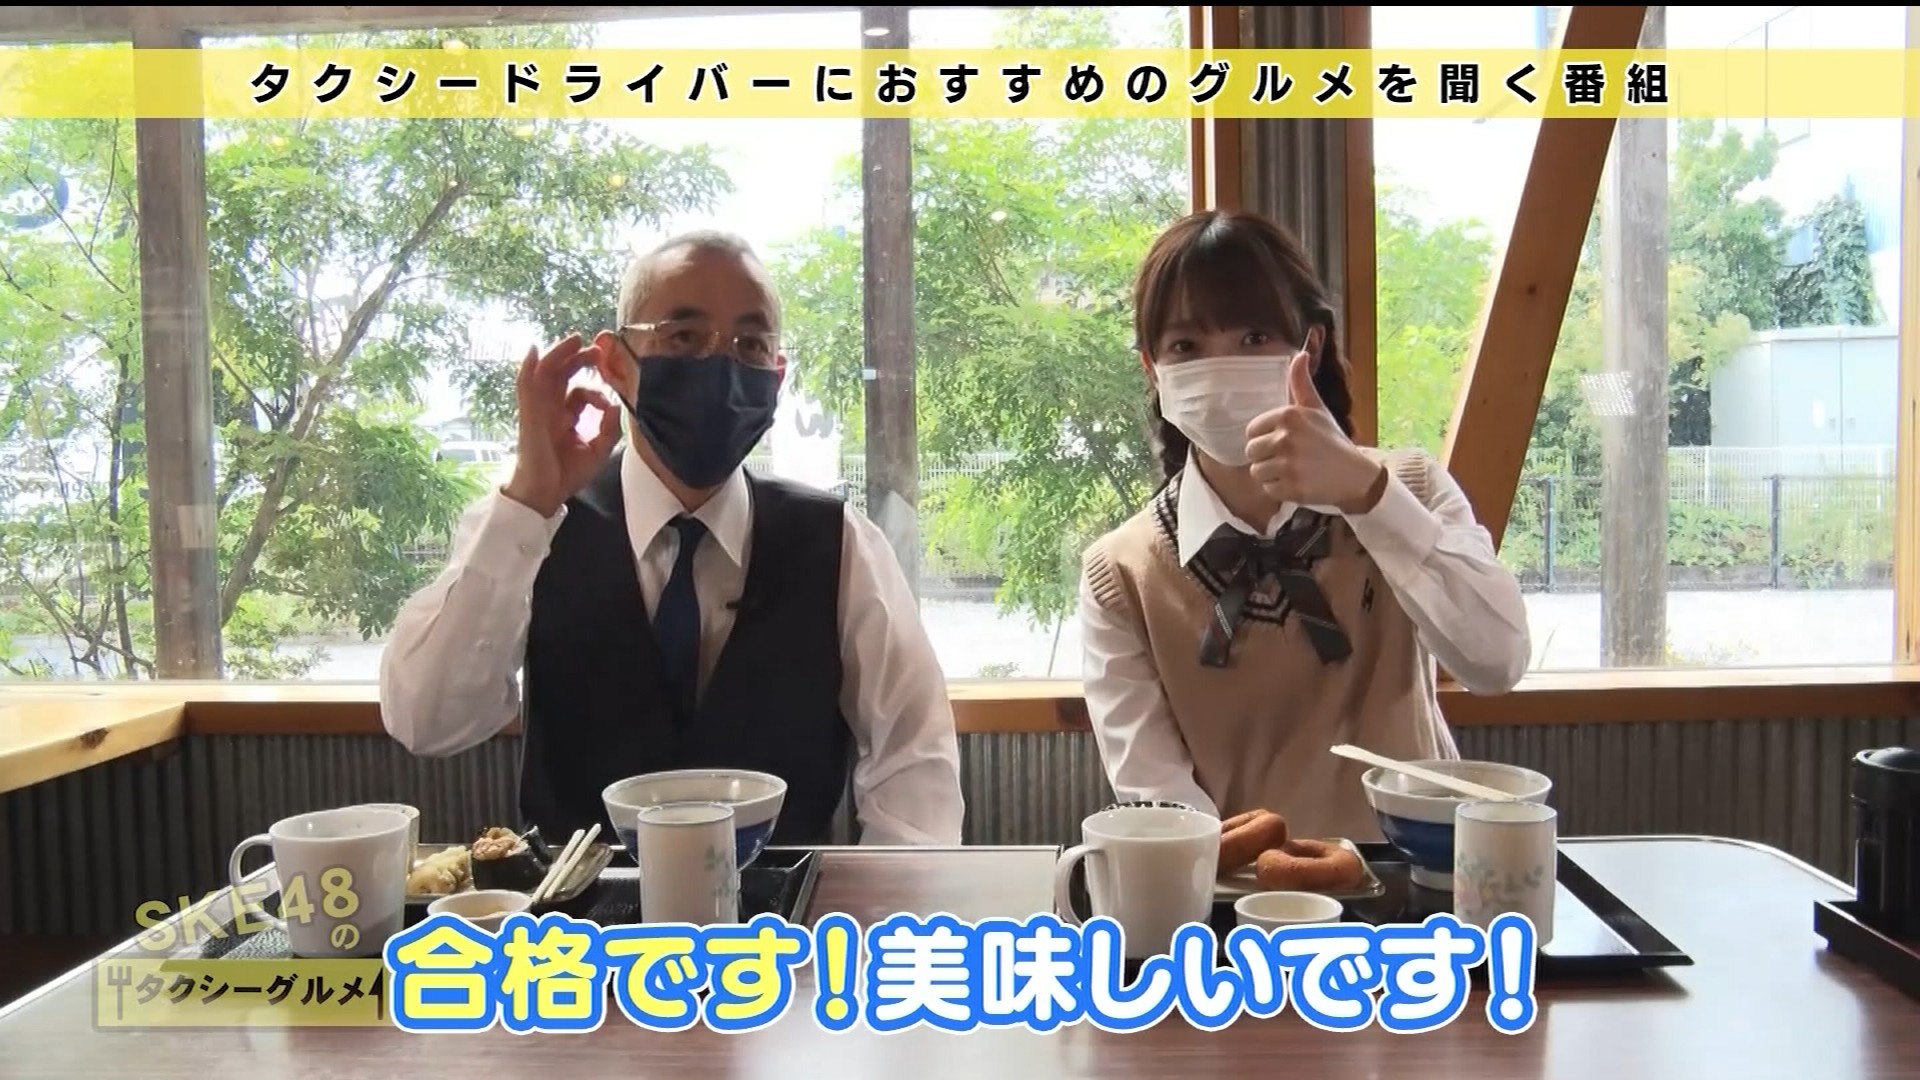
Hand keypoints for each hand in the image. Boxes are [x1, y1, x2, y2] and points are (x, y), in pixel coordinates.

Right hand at [499, 334, 621, 516]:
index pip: (580, 392)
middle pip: (562, 375)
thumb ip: (608, 428)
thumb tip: (614, 404)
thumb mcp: (598, 450)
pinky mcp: (530, 415)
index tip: (610, 385)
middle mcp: (551, 410)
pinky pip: (526, 387)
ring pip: (545, 374)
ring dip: (559, 355)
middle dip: (578, 359)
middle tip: (596, 348)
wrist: (544, 494)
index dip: (596, 385)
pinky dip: (528, 368)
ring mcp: (539, 410)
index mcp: (565, 418)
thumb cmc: (566, 475)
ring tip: (575, 340)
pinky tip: (534, 351)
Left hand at [1244, 351, 1386, 515]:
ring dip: (1271, 474)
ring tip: (1293, 470)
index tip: (1285, 441)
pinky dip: (1279, 489)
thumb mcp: (1316, 408)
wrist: (1355, 474)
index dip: (1265, 438)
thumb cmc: (1331, 440)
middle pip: (1251, 452)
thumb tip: (1300, 353)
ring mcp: (1289, 464)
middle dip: (1267, 457)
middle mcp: (1286, 438)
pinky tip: (1297, 483)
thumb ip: (1301, 383)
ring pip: (1257, 472)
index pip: (1252, 430)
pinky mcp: (1291, 488)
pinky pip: (1267, 489)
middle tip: (1290, 458)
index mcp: (1289, 415)